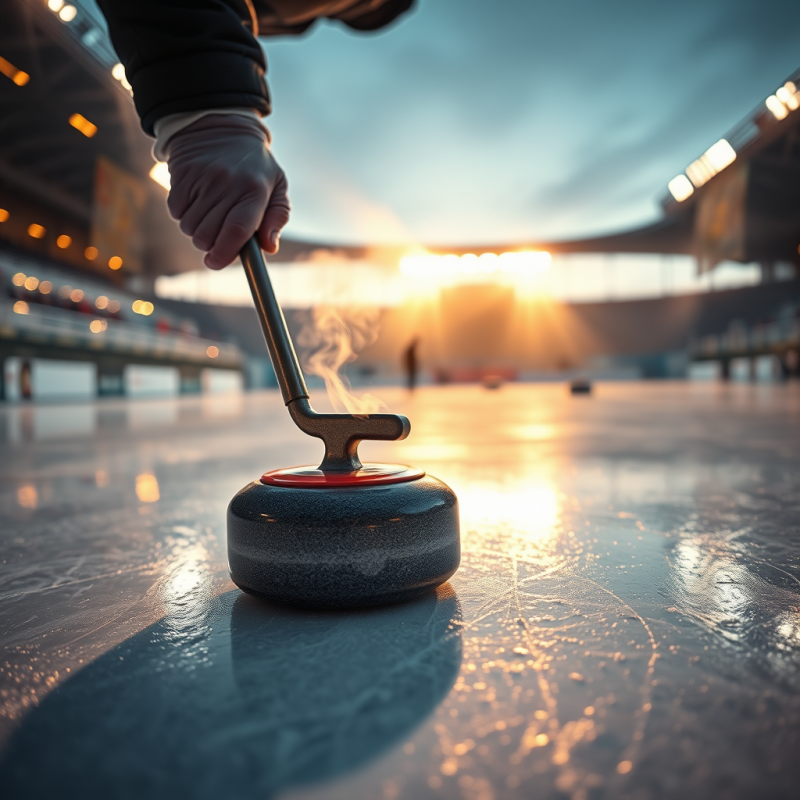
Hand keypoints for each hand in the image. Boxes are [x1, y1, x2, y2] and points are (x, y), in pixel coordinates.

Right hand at [165, 114, 289, 268]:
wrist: (221, 125)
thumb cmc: (254, 166)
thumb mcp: (276, 186)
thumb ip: (277, 217)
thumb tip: (269, 247)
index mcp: (255, 190)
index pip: (237, 230)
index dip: (225, 253)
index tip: (217, 262)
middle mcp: (228, 184)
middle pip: (209, 235)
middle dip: (210, 245)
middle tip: (217, 237)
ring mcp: (203, 178)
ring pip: (191, 227)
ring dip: (197, 230)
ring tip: (209, 215)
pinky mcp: (182, 174)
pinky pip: (176, 212)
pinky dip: (184, 215)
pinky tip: (196, 201)